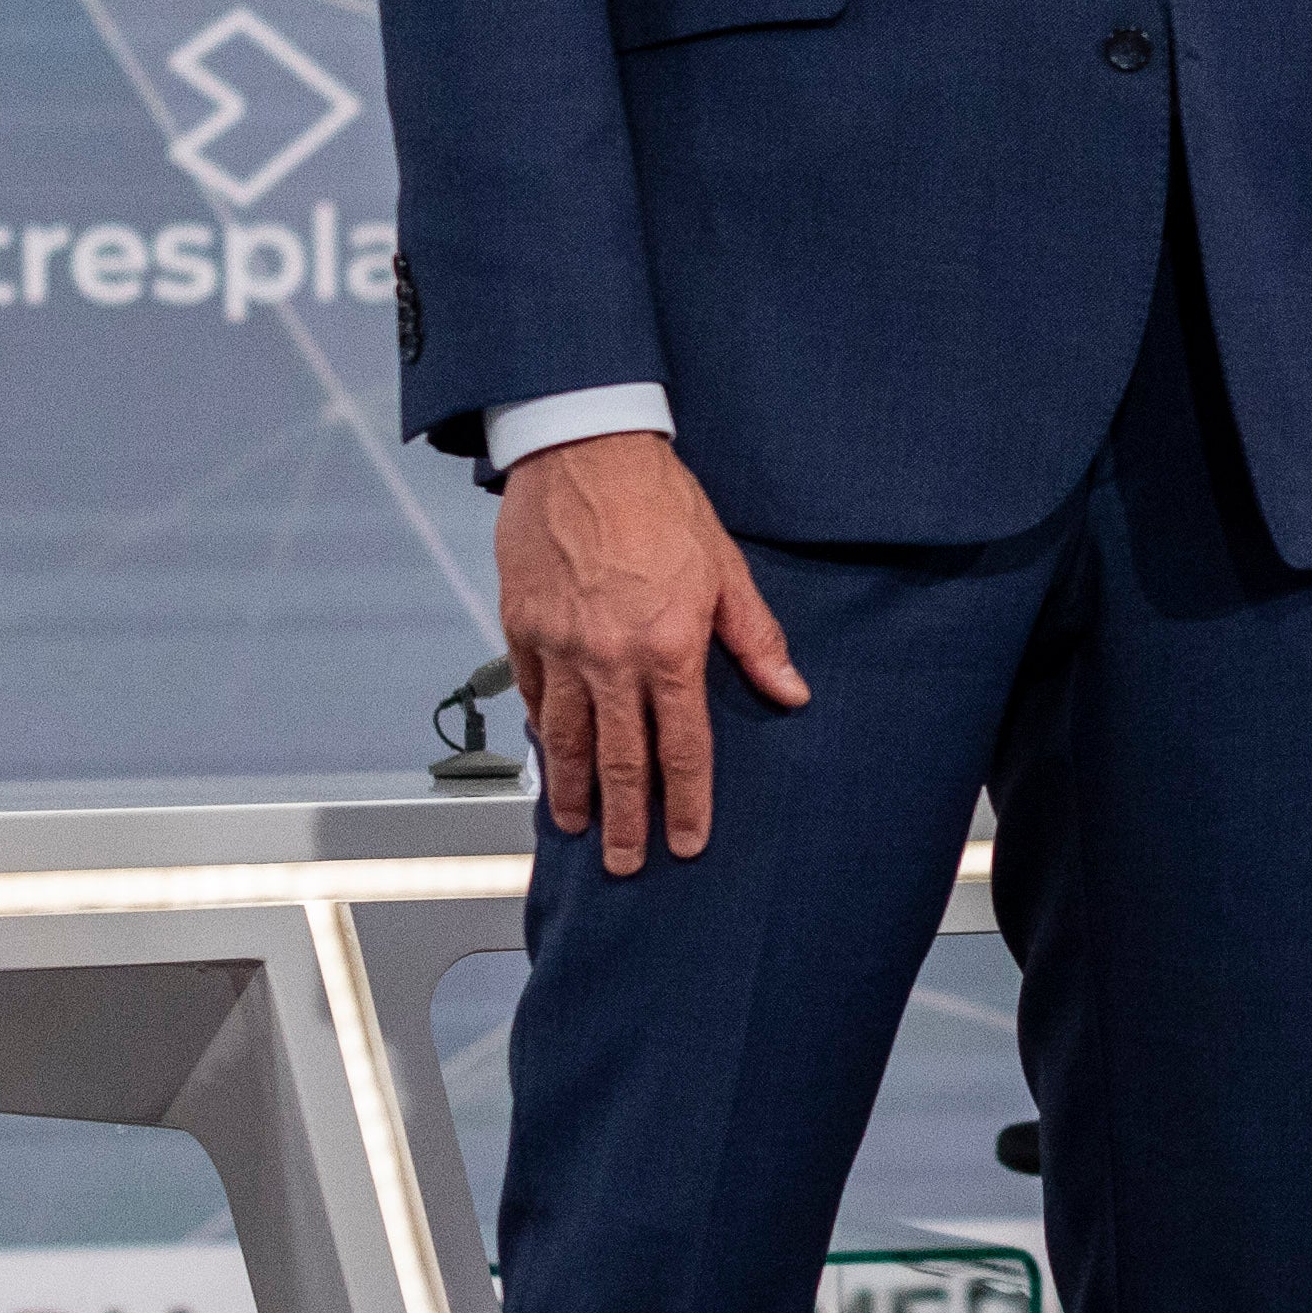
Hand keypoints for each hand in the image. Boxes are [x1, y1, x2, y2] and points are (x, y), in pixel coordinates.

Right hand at [497, 431, 806, 875]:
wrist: (583, 447)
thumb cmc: (660, 501)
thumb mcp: (724, 566)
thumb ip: (754, 638)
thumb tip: (791, 691)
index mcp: (669, 648)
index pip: (681, 748)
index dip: (686, 803)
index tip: (687, 843)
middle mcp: (610, 658)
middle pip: (618, 761)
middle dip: (626, 820)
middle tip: (627, 865)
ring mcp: (558, 646)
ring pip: (563, 737)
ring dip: (572, 789)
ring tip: (577, 826)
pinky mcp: (520, 625)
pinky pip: (529, 691)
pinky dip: (538, 728)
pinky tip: (545, 752)